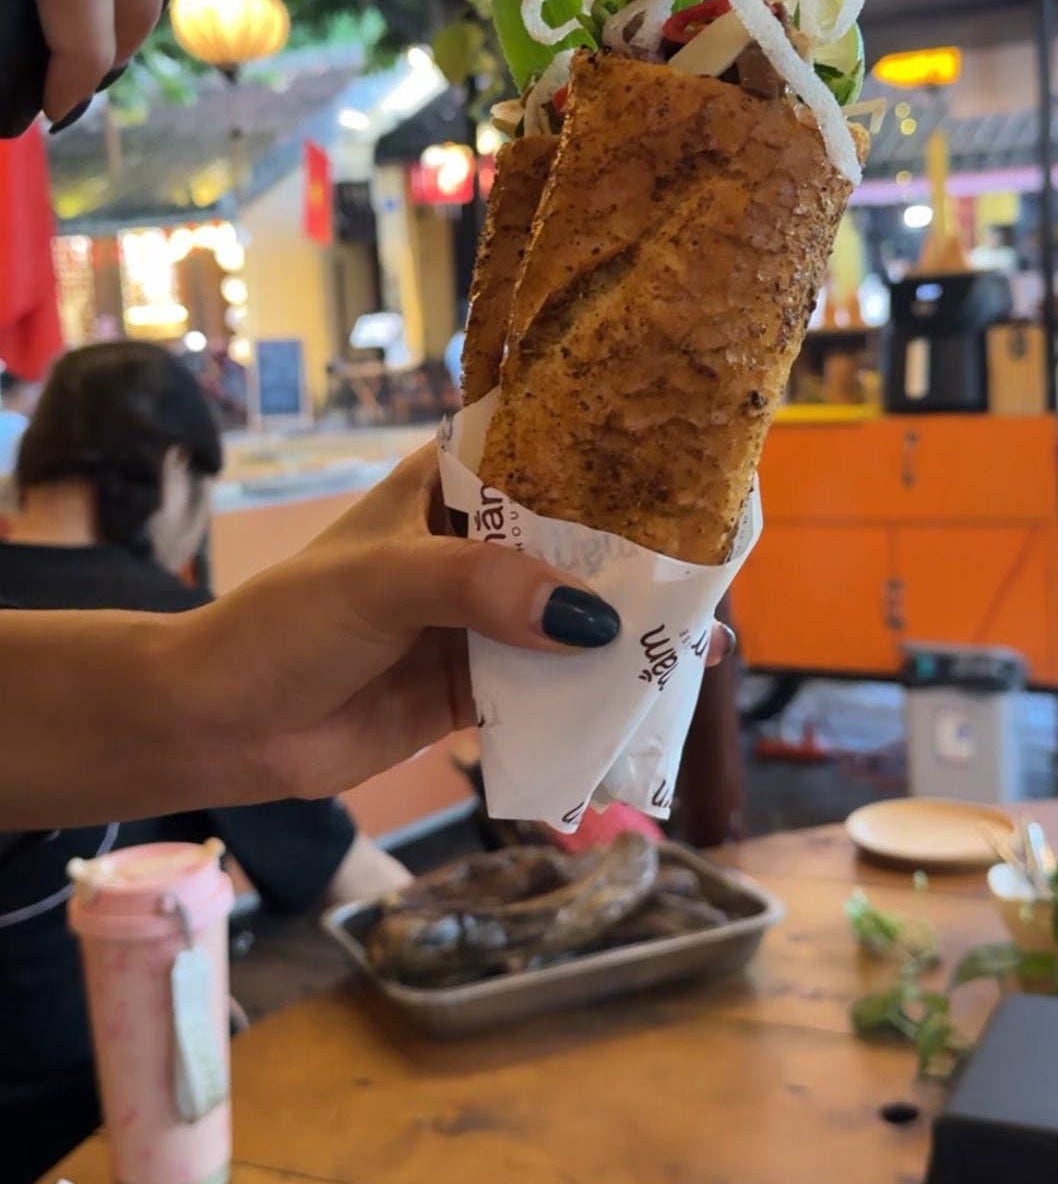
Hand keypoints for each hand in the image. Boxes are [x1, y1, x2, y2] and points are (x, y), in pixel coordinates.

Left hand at [178, 445, 732, 803]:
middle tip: (709, 576)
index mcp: (446, 490)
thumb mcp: (382, 583)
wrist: (221, 725)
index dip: (608, 462)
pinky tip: (642, 704)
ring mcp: (475, 621)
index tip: (683, 470)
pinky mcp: (471, 689)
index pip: (540, 458)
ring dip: (617, 637)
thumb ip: (480, 588)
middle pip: (568, 546)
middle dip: (631, 564)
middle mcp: (471, 548)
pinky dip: (587, 700)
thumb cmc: (285, 624)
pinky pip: (544, 691)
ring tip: (696, 643)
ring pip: (564, 621)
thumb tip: (591, 620)